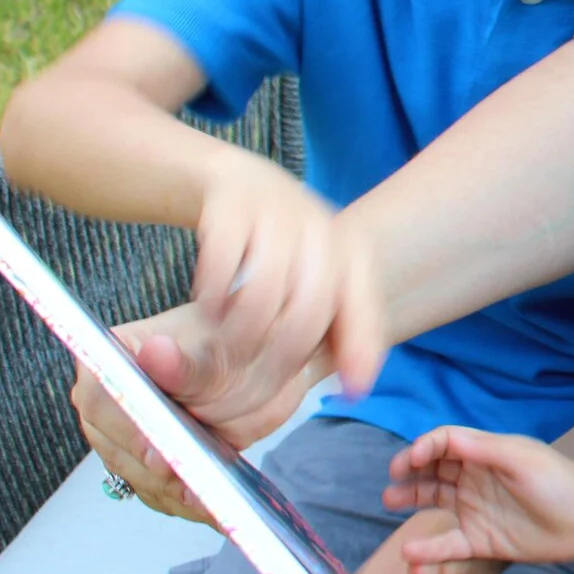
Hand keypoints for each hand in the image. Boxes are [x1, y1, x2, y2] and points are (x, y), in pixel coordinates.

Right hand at [69, 300, 334, 528]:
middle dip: (159, 470)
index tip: (160, 453)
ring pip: (141, 477)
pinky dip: (190, 503)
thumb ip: (189, 364)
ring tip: (215, 501)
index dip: (128, 430)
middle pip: (118, 448)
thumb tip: (157, 353)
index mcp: (111, 359)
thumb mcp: (220, 353)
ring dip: (178, 492)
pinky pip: (163, 493)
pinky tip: (218, 510)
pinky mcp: (149, 465)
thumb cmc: (231, 345)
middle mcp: (109, 402)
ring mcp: (125, 438)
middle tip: (196, 483)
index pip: (103, 399)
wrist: (254, 364)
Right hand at [185, 151, 390, 407]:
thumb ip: (342, 326)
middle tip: (254, 380)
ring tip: (226, 348)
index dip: (360, 350)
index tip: (353, 391)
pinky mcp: (232, 209)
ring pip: (264, 294)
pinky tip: (209, 309)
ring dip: (241, 333)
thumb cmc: (287, 248)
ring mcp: (277, 216)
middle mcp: (320, 231)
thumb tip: (358, 386)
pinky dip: (213, 297)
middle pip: (310, 310)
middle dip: (281, 358)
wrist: (242, 182)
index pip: (364, 307)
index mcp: (350, 251)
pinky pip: (222, 266)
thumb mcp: (321, 277)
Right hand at [386, 427, 573, 565]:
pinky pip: (448, 545)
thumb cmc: (558, 480)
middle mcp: (475, 479)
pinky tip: (411, 552)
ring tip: (390, 500)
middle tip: (393, 479)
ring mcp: (475, 509)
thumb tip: (446, 439)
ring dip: (411, 499)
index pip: (444, 443)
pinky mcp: (481, 540)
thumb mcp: (522, 458)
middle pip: (432, 470)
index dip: (424, 448)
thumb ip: (484, 450)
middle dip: (410, 471)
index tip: (411, 460)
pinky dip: (428, 549)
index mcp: (485, 454)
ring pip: (433, 501)